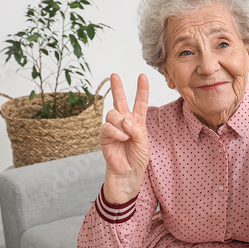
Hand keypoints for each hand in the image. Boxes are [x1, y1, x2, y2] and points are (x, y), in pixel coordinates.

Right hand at [100, 73, 150, 201]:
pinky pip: (107, 127)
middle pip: (120, 100)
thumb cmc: (137, 158)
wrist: (127, 172)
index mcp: (137, 121)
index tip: (143, 76)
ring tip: (126, 135)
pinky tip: (122, 138)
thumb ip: (136, 129)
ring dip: (121, 122)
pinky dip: (115, 132)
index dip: (141, 89)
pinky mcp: (104, 136)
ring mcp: (113, 127)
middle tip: (114, 74)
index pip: (140, 102)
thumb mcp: (143, 142)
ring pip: (112, 113)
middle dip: (117, 87)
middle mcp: (124, 121)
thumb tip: (124, 119)